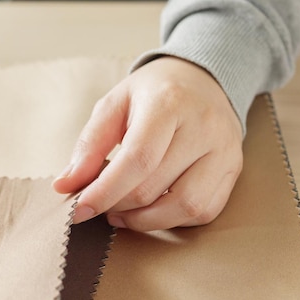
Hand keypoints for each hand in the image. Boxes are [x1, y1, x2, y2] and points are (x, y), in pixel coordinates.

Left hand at [52, 56, 243, 230]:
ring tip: (120, 212)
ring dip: (145, 220)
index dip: (105, 191)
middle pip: (155, 186)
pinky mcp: (234, 170)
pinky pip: (204, 211)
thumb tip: (66, 185)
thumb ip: (89, 144)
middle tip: (97, 204)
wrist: (202, 79)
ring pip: (185, 207)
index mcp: (168, 104)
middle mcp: (203, 127)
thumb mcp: (113, 104)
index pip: (137, 159)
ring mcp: (224, 151)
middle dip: (117, 205)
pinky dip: (172, 220)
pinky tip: (150, 209)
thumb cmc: (152, 93)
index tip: (79, 210)